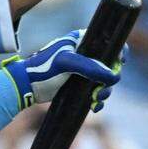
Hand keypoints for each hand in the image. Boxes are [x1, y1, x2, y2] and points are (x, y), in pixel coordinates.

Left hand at [3, 30, 124, 111]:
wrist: (27, 86)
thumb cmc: (44, 69)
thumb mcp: (66, 64)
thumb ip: (90, 67)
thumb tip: (112, 76)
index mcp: (82, 41)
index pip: (109, 41)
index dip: (119, 51)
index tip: (120, 63)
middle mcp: (86, 54)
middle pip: (111, 65)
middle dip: (110, 79)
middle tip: (102, 90)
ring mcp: (84, 70)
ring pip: (105, 80)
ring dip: (104, 92)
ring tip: (95, 100)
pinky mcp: (81, 85)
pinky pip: (97, 91)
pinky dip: (98, 100)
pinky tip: (94, 107)